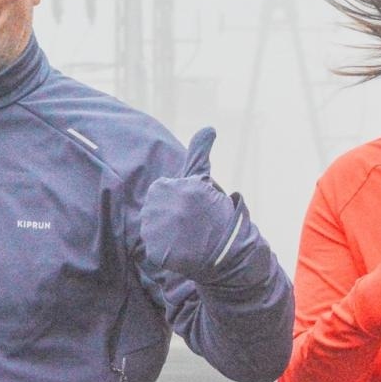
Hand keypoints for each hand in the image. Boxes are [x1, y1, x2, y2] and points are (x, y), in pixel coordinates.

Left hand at [141, 128, 252, 282]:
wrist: (228, 252)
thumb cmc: (217, 214)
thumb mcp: (205, 180)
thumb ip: (199, 153)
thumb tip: (208, 127)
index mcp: (171, 186)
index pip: (161, 190)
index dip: (177, 201)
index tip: (192, 208)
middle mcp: (162, 206)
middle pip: (153, 209)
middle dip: (168, 216)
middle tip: (190, 225)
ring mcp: (158, 231)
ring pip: (151, 228)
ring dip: (165, 234)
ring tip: (186, 238)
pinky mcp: (156, 252)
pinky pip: (153, 251)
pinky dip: (165, 254)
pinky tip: (182, 252)